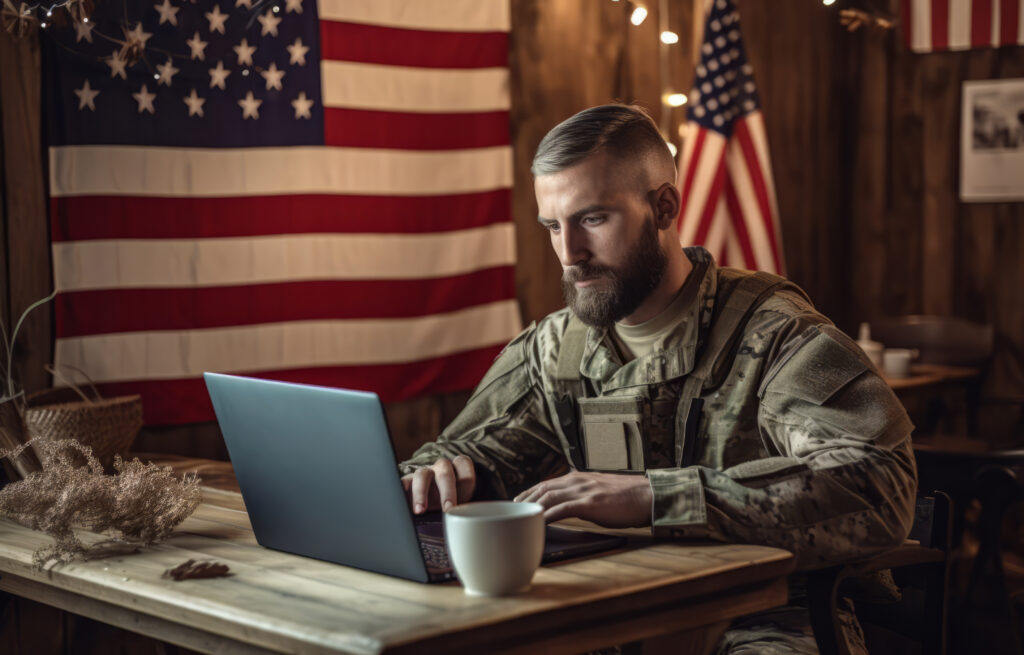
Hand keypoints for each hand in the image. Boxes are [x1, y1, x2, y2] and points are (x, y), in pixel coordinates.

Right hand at [401, 455, 475, 513]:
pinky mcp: (407, 483)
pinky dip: (401, 489)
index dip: (466, 477)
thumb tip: (468, 521)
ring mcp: (422, 475)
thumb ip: (466, 507)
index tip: (465, 497)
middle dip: (447, 491)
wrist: (430, 508)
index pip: (463, 464)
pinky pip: (402, 482)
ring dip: (421, 493)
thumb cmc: (450, 505)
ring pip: (421, 476)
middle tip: (448, 509)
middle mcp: (439, 469)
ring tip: (420, 510)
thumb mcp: (461, 504)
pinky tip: (400, 500)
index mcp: (456, 471)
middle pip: (445, 473)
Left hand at [513, 471, 652, 527]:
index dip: (530, 492)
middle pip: (543, 488)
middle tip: (512, 511)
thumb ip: (583, 495)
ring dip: (532, 507)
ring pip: (549, 496)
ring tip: (520, 517)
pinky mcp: (590, 503)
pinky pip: (562, 508)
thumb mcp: (599, 491)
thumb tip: (570, 505)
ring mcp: (583, 490)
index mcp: (579, 477)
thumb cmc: (626, 498)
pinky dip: (548, 515)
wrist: (647, 496)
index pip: (548, 483)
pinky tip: (539, 522)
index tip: (518, 501)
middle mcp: (578, 480)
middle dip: (525, 499)